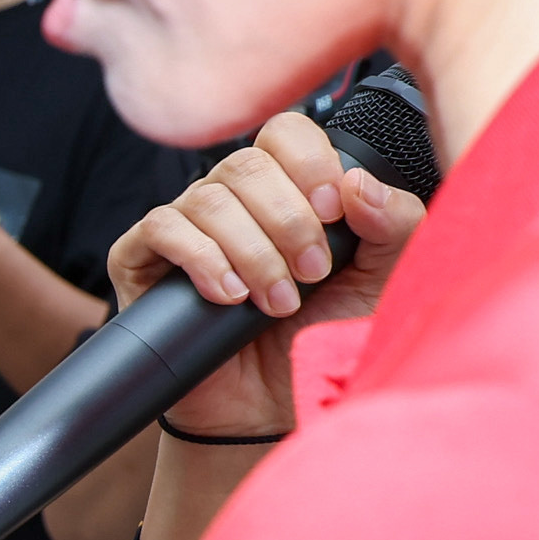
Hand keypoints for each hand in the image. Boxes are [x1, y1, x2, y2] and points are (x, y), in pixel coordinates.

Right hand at [111, 108, 428, 438]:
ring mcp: (186, 227)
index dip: (309, 162)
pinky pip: (162, 228)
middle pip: (246, 162)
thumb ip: (395, 224)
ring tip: (276, 301)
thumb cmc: (326, 341)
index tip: (334, 213)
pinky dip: (202, 259)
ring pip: (207, 198)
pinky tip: (228, 296)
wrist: (276, 408)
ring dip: (252, 252)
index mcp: (288, 189)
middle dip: (287, 220)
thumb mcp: (385, 281)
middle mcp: (234, 201)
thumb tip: (358, 182)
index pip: (285, 132)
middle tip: (311, 273)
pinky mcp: (143, 261)